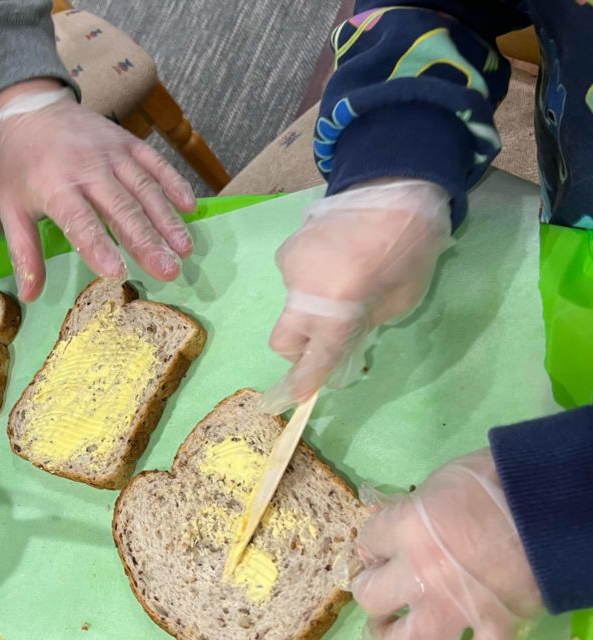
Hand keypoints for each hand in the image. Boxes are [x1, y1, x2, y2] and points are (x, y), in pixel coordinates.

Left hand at [0, 79, 195, 300]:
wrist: (27, 106)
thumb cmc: (17, 164)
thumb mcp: (9, 207)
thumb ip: (24, 252)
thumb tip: (31, 296)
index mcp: (54, 186)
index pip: (80, 221)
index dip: (99, 247)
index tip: (119, 273)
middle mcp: (87, 167)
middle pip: (122, 209)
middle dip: (147, 242)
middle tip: (169, 271)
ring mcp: (111, 152)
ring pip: (145, 188)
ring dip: (167, 220)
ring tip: (185, 249)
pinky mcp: (126, 141)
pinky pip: (155, 162)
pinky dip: (174, 183)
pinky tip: (190, 207)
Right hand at [260, 179, 451, 413]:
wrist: (395, 187)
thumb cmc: (409, 249)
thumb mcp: (398, 301)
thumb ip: (363, 324)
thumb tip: (344, 337)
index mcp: (336, 307)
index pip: (316, 356)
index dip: (306, 380)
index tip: (296, 397)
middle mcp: (303, 291)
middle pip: (284, 340)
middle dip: (300, 350)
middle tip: (326, 340)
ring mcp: (290, 268)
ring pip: (295, 305)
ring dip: (315, 305)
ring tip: (348, 280)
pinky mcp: (288, 249)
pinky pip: (297, 278)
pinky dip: (314, 279)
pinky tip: (338, 259)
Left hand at [352, 449, 542, 639]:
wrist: (553, 499)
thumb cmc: (495, 478)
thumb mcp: (439, 480)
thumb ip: (411, 507)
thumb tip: (392, 519)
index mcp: (407, 529)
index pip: (367, 542)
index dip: (370, 544)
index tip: (378, 545)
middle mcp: (424, 574)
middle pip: (372, 596)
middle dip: (371, 592)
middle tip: (378, 587)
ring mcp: (460, 607)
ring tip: (387, 635)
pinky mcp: (498, 628)